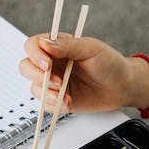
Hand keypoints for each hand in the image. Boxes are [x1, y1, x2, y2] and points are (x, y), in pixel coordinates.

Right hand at [19, 32, 148, 113]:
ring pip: (34, 87)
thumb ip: (68, 45)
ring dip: (47, 94)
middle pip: (26, 67)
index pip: (33, 45)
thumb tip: (46, 43)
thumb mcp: (91, 49)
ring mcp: (54, 82)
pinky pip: (45, 104)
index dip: (35, 54)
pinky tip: (68, 103)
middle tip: (57, 83)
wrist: (122, 87)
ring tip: (65, 96)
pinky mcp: (58, 99)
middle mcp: (52, 63)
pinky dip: (54, 105)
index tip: (47, 64)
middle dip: (38, 76)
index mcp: (58, 46)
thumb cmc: (110, 64)